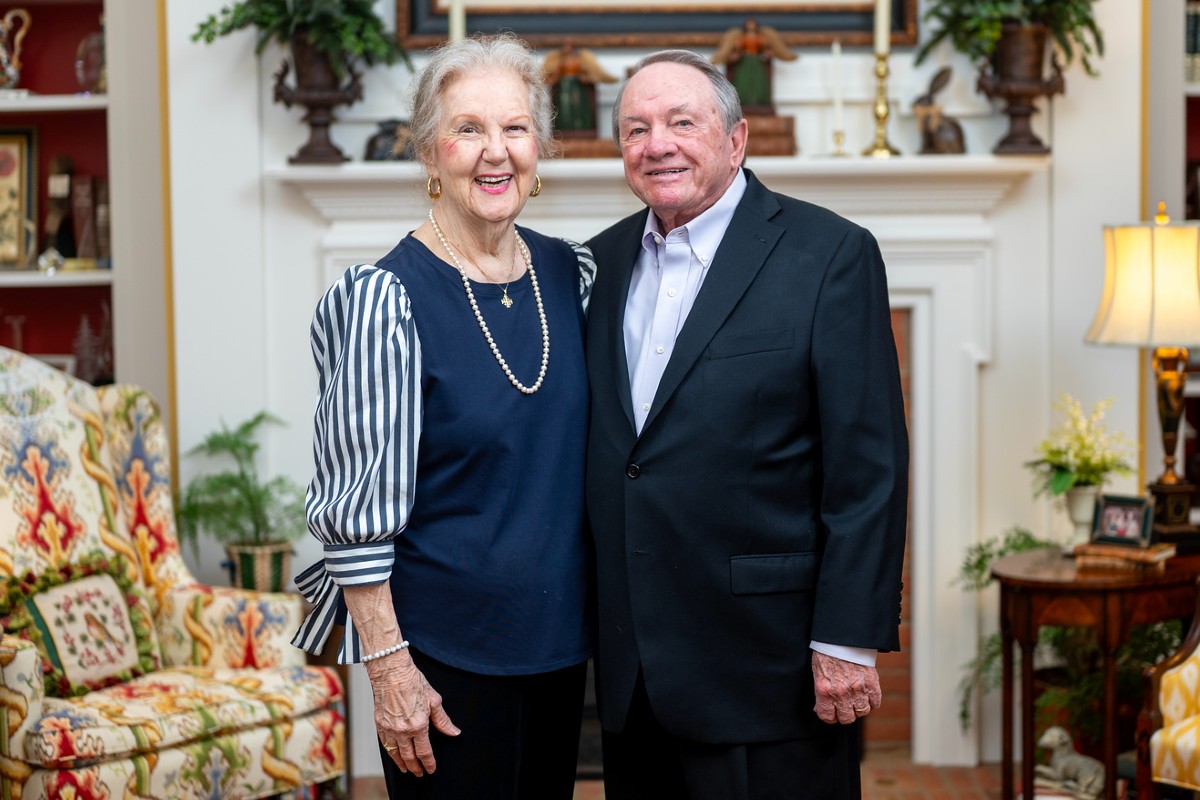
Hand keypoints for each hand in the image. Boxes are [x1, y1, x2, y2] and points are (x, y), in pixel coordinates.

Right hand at [369, 654, 459, 775]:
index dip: (429, 763)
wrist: (391, 671)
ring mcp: (389, 728)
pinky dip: (391, 753)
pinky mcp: (379, 724)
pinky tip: (394, 755)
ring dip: (402, 764)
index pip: (425, 752)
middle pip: (409, 757)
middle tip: (420, 773)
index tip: (431, 769)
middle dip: (416, 767)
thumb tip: (453, 731)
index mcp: (419, 725)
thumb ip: (443, 720)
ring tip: (407, 769)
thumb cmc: (412, 681)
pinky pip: (385, 744)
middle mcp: (403, 730)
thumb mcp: (434, 700)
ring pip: (396, 754)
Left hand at [812, 651, 880, 724]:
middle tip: (844, 706)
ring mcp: (858, 688)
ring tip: (856, 698)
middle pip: (847, 718)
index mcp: (824, 690)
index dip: (830, 716)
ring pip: (862, 712)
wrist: (842, 637)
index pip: (827, 717)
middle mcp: (841, 692)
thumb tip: (821, 708)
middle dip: (845, 714)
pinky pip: (875, 703)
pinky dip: (872, 701)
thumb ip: (821, 693)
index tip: (832, 712)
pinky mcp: (871, 682)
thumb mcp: (817, 673)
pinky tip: (866, 694)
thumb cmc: (827, 653)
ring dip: (859, 707)